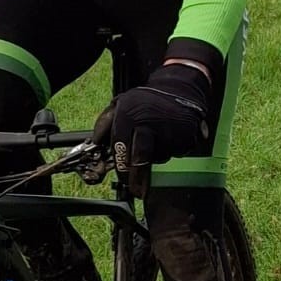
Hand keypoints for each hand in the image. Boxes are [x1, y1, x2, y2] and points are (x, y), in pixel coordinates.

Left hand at [92, 61, 212, 198]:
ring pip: (158, 157)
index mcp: (129, 115)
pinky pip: (175, 153)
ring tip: (157, 140)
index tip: (122, 179)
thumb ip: (105, 123)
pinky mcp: (186, 137)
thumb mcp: (120, 104)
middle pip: (140, 159)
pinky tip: (170, 137)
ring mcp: (169, 131)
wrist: (180, 89)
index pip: (121, 147)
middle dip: (137, 178)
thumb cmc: (146, 100)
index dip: (121, 167)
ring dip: (155, 157)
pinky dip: (171, 150)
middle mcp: (148, 123)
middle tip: (136, 190)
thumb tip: (94, 144)